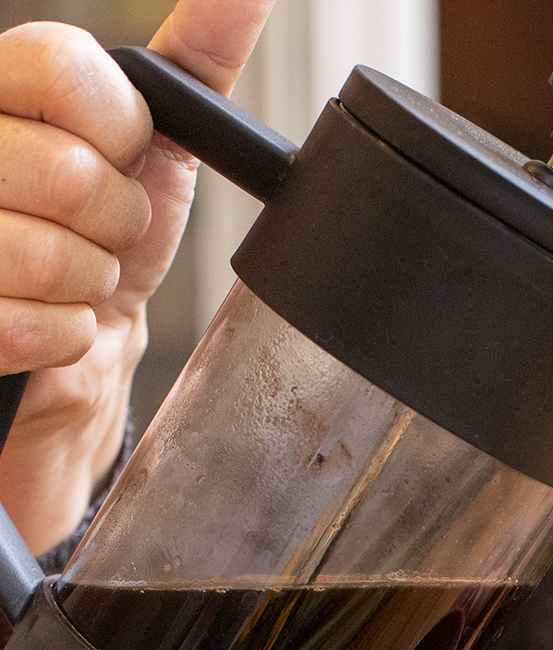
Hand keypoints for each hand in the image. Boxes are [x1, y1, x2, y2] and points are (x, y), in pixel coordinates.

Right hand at [0, 2, 276, 552]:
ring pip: (53, 255)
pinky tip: (55, 325)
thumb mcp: (163, 143)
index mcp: (0, 87)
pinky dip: (70, 338)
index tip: (124, 157)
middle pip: (66, 170)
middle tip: (102, 234)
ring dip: (91, 284)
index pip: (58, 65)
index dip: (118, 128)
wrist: (87, 346)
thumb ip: (196, 64)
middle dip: (116, 221)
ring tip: (76, 280)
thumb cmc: (116, 239)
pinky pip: (43, 327)